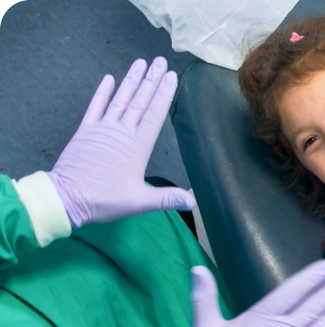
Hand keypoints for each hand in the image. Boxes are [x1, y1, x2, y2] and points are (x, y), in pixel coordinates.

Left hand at [47, 57, 194, 227]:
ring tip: (141, 63)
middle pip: (140, 101)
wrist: (66, 199)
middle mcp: (121, 132)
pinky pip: (95, 107)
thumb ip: (166, 199)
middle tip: (160, 61)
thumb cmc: (105, 200)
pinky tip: (108, 78)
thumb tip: (192, 202)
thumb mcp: (139, 202)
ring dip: (131, 80)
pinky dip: (102, 93)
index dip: (163, 94)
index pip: (154, 114)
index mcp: (137, 146)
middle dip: (151, 80)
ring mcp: (102, 129)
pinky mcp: (86, 131)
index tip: (171, 76)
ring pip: (120, 99)